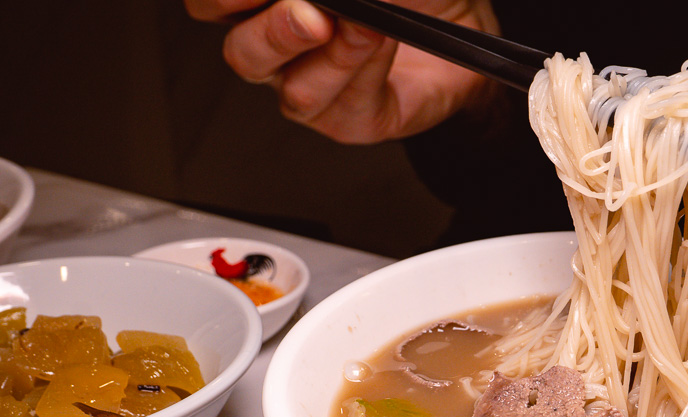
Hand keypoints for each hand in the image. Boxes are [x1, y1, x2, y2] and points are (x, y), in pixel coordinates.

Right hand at [184, 0, 499, 142]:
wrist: (463, 22)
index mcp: (264, 3)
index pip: (213, 4)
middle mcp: (278, 48)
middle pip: (242, 52)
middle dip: (272, 30)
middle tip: (310, 13)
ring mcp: (310, 88)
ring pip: (294, 89)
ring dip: (335, 52)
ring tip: (368, 24)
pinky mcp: (348, 121)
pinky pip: (344, 106)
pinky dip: (366, 67)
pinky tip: (384, 38)